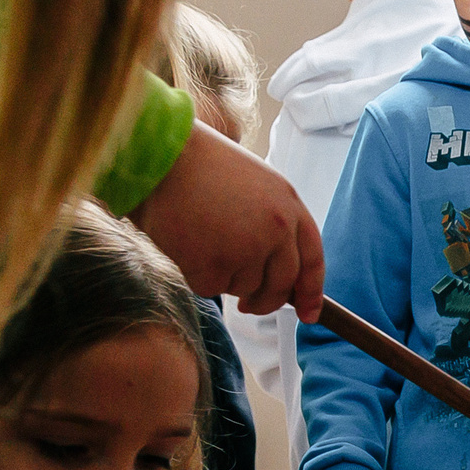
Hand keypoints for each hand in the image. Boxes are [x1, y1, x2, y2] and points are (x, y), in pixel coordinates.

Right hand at [131, 120, 324, 319]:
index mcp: (288, 204)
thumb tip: (276, 271)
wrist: (158, 155)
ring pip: (244, 288)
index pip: (312, 259)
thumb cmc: (198, 164)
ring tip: (202, 239)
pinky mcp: (215, 265)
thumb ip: (273, 222)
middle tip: (249, 306)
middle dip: (266, 302)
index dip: (311, 292)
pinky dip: (197, 276)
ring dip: (224, 276)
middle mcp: (276, 228)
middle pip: (281, 285)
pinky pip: (212, 288)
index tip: (308, 314)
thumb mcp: (254, 183)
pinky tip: (186, 245)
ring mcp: (247, 248)